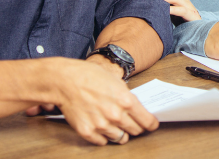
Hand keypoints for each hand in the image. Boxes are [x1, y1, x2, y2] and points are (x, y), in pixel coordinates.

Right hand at [38, 58, 158, 145]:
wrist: (67, 81)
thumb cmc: (91, 76)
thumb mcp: (116, 82)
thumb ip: (127, 98)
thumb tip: (136, 109)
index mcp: (126, 101)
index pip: (147, 121)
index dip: (151, 124)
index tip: (151, 125)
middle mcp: (116, 115)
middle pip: (135, 131)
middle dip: (135, 127)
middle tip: (130, 122)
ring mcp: (102, 125)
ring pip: (120, 139)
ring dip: (120, 133)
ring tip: (114, 123)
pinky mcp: (88, 132)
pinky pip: (102, 142)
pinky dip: (103, 136)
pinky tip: (100, 126)